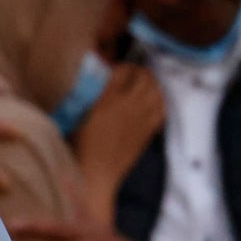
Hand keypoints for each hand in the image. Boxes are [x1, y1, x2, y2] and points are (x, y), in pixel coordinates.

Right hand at [73, 63, 163, 222]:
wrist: (95, 174)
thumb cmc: (78, 146)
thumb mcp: (77, 116)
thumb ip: (90, 95)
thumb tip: (98, 81)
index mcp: (107, 99)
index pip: (123, 70)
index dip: (122, 66)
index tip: (116, 70)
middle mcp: (128, 106)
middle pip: (145, 77)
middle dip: (140, 72)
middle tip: (133, 75)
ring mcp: (141, 119)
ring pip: (157, 91)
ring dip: (152, 84)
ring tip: (144, 86)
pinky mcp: (148, 132)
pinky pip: (162, 110)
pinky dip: (160, 102)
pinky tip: (152, 103)